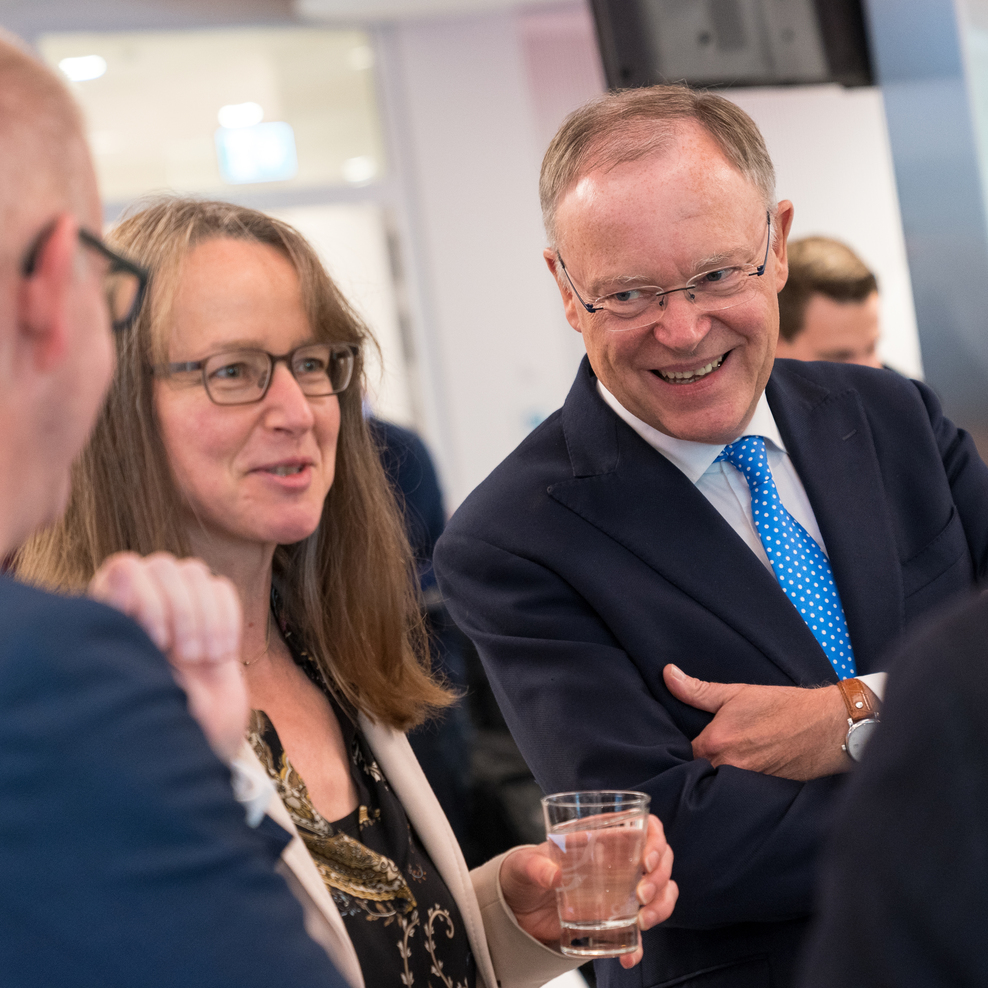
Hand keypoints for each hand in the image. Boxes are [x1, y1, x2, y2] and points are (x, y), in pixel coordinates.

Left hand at [88, 552, 246, 762]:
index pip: (125, 569)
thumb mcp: (138, 690)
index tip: (156, 643)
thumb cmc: (156, 730)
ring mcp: (177, 612)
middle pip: (163, 565)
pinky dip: (227, 619)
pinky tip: (221, 655)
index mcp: (109, 620)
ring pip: (194, 572)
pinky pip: (222, 588)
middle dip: (183, 610)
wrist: (197, 751)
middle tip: (186, 657)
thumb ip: (127, 637)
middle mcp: (140, 609)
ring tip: (202, 659)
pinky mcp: (211, 620)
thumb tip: (121, 584)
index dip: (147, 598)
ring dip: (205, 615)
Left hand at [499, 814, 677, 967]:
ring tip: (642, 921)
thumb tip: (554, 876)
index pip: (645, 828)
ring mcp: (620, 892)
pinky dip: (640, 945)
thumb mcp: (525, 864)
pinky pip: (639, 931)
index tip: (648, 860)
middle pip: (661, 861)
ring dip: (661, 907)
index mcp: (603, 838)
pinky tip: (629, 956)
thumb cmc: (525, 873)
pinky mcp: (614, 920)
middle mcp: (619, 863)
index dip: (656, 840)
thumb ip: (536, 866)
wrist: (517, 910)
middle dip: (660, 878)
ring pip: (661, 893)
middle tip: (642, 895)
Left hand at [663, 663, 848, 779]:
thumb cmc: (782, 706)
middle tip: (712, 750)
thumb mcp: (736, 693)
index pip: (684, 753)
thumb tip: (667, 674)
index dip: (688, 746)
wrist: (827, 726)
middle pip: (699, 772)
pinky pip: (739, 793)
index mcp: (715, 742)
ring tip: (730, 760)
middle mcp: (727, 767)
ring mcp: (746, 783)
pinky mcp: (763, 793)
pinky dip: (737, 786)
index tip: (696, 739)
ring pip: (718, 784)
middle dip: (700, 763)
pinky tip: (746, 771)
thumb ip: (697, 689)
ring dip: (718, 775)